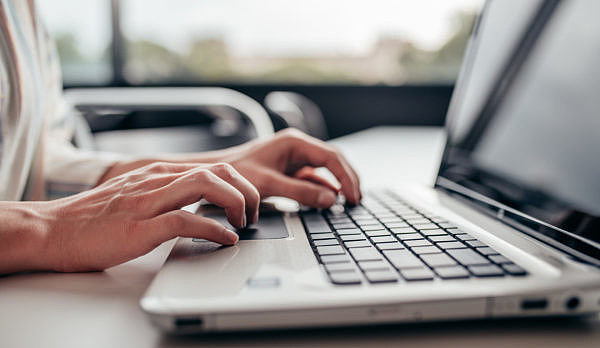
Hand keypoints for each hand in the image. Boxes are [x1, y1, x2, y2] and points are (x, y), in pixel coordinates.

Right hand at [0, 162, 257, 272]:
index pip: (213, 167)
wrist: (52, 229)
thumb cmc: (94, 218)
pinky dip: (213, 229)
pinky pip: (185, 221)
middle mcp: (156, 181)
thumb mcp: (136, 195)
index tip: (248, 203)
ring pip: (205, 185)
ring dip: (235, 204)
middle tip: (252, 213)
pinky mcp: (138, 227)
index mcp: (158, 174)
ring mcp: (147, 202)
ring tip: (243, 223)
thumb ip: (166, 193)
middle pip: (217, 171)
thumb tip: (198, 203)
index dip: (240, 184)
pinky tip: (225, 239)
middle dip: (245, 190)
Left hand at [221, 129, 361, 207]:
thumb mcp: (269, 184)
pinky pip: (314, 177)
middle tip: (358, 199)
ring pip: (326, 169)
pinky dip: (325, 187)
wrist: (216, 174)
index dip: (345, 177)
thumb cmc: (237, 173)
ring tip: (351, 200)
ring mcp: (295, 158)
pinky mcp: (290, 169)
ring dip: (338, 183)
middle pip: (333, 160)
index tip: (353, 195)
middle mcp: (297, 146)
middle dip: (347, 179)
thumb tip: (330, 198)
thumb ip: (300, 192)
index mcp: (294, 142)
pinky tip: (332, 199)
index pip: (331, 157)